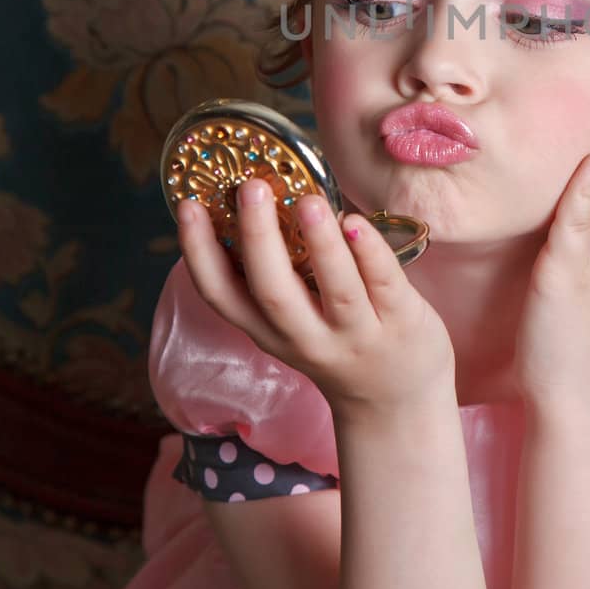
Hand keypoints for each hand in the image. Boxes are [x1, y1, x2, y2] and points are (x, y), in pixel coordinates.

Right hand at [176, 179, 456, 415]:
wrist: (397, 400)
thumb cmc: (337, 341)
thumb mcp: (292, 323)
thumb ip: (276, 276)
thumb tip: (256, 199)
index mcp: (268, 330)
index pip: (222, 295)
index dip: (199, 253)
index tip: (187, 206)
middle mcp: (306, 338)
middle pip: (273, 293)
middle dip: (258, 238)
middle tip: (250, 188)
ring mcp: (356, 334)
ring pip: (335, 290)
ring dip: (320, 244)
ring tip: (308, 201)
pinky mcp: (401, 323)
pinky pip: (385, 284)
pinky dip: (370, 253)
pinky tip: (356, 223)